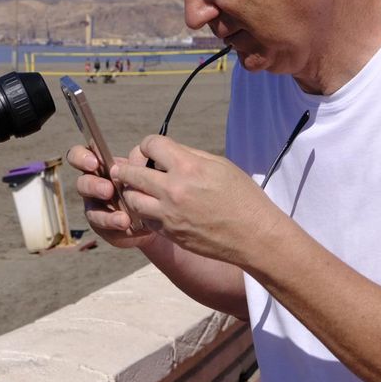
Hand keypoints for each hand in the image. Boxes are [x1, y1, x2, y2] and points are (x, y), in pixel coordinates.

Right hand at [64, 143, 157, 249]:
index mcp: (99, 165)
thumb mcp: (143, 170)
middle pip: (82, 183)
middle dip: (93, 186)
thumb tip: (135, 167)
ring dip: (105, 214)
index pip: (79, 156)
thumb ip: (136, 167)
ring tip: (123, 219)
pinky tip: (127, 224)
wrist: (155, 209)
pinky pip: (102, 227)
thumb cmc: (146, 181)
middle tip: (108, 190)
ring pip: (91, 210)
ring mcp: (96, 207)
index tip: (94, 162)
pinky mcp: (101, 225)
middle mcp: (93, 185)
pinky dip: (115, 225)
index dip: (81, 157)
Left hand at [109, 135, 282, 265]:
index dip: (148, 145)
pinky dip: (144, 212)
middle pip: (132, 173)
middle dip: (127, 168)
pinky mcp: (170, 233)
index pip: (150, 145)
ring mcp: (169, 214)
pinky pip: (145, 219)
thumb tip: (167, 152)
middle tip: (125, 169)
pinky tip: (153, 208)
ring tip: (138, 190)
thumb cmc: (243, 198)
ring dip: (132, 192)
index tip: (150, 150)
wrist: (254, 236)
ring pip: (132, 199)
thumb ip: (189, 155)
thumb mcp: (220, 165)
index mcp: (188, 167)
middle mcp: (173, 190)